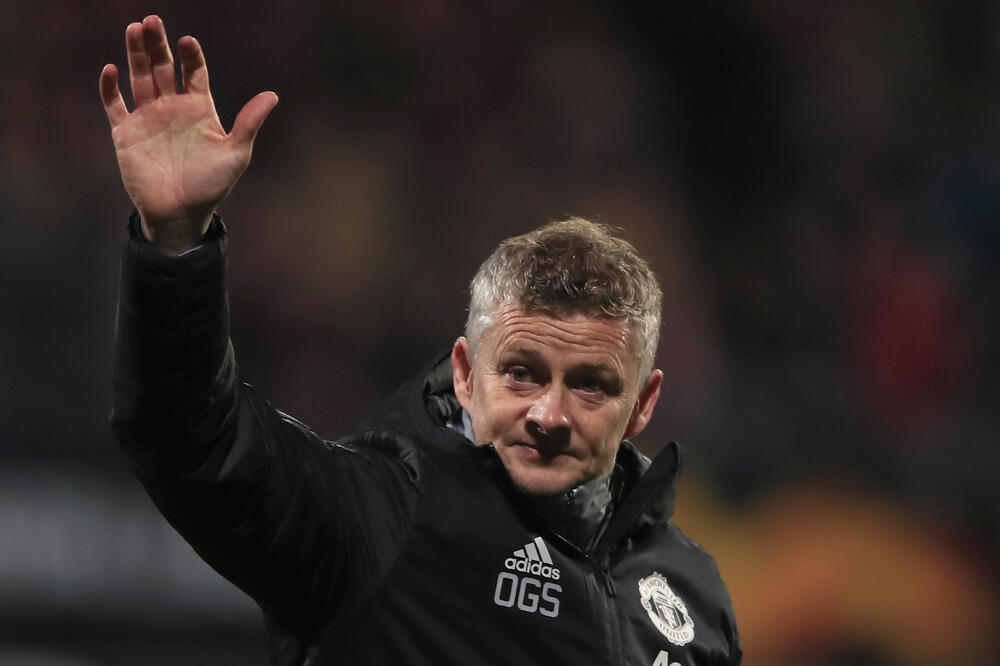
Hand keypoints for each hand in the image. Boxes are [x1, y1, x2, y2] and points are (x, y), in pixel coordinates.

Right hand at [100, 15, 277, 253]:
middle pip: (164, 68)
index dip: (191, 56)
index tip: (188, 42)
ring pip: (140, 78)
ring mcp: (148, 118)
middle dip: (158, 45)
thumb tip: (273, 96)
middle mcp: (173, 108)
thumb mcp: (236, 154)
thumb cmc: (211, 186)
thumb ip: (249, 123)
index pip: (195, 72)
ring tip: (134, 30)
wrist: (181, 213)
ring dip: (136, 55)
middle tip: (152, 21)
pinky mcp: (126, 132)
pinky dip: (111, 88)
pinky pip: (115, 105)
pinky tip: (111, 70)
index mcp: (200, 109)